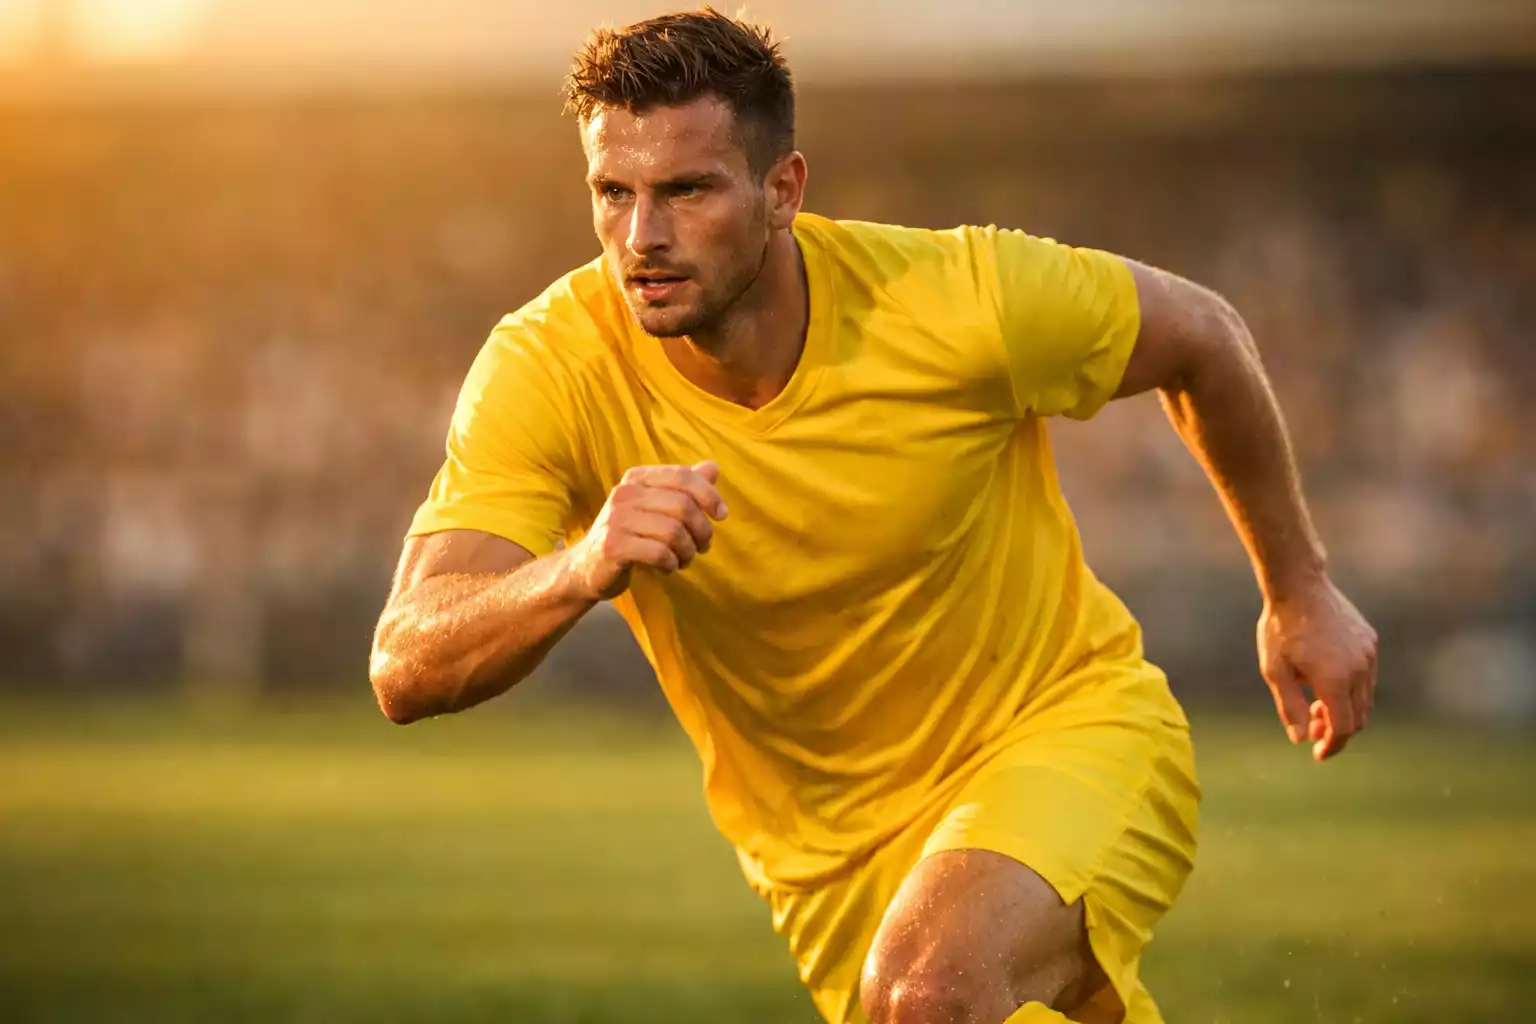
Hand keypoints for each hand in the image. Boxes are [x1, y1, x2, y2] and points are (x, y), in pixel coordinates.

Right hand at [568, 461, 727, 600]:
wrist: (586, 567)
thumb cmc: (628, 535)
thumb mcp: (655, 507)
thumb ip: (683, 487)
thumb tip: (712, 467)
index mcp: (638, 478)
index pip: (683, 476)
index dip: (709, 494)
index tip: (721, 515)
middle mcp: (625, 493)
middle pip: (683, 506)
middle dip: (702, 530)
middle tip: (702, 546)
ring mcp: (616, 519)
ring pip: (674, 531)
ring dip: (688, 551)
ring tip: (685, 559)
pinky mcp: (613, 545)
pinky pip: (659, 552)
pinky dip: (671, 563)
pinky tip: (667, 567)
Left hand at [1258, 577, 1377, 760]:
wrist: (1299, 587)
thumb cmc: (1281, 628)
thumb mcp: (1274, 670)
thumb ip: (1290, 707)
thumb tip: (1300, 738)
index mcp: (1335, 680)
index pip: (1343, 727)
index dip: (1332, 745)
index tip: (1318, 753)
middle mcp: (1360, 670)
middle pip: (1358, 717)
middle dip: (1336, 729)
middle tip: (1310, 726)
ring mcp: (1369, 655)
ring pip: (1365, 699)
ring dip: (1344, 710)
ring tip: (1315, 703)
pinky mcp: (1371, 642)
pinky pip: (1367, 677)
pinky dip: (1352, 690)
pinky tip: (1327, 681)